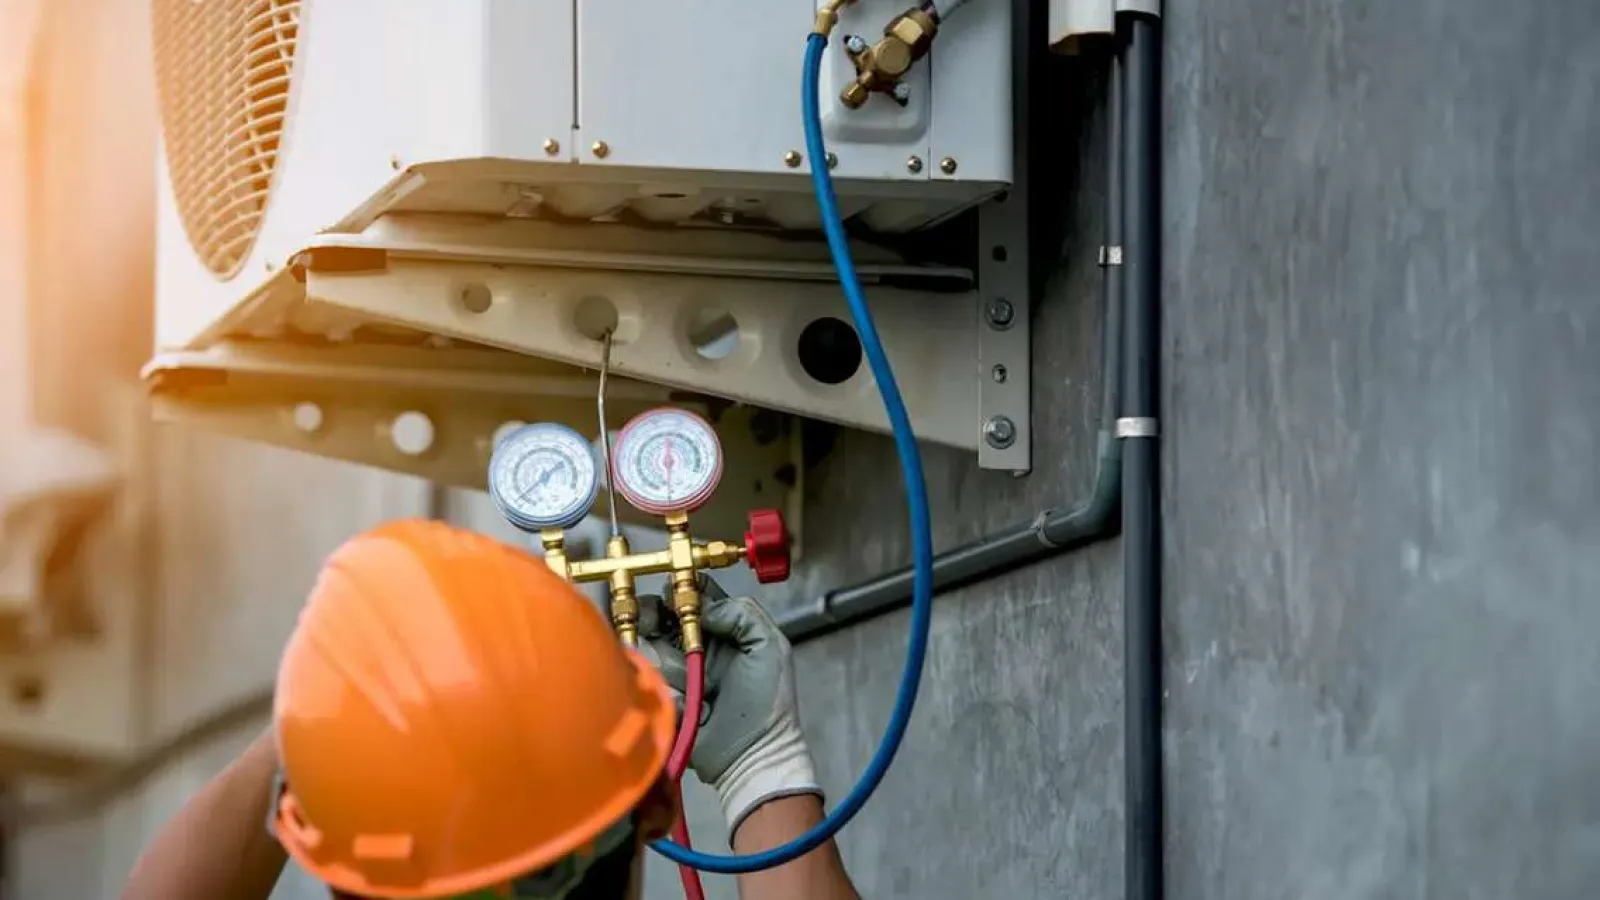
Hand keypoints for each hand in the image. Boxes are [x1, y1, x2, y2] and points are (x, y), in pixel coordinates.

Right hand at [638, 588, 821, 836]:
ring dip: (669, 656)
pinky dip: (666, 683)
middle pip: (668, 617)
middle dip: (658, 614)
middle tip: (653, 617)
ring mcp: (680, 672)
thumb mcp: (770, 647)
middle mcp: (700, 647)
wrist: (752, 755)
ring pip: (657, 646)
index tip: (674, 588)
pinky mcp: (665, 697)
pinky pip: (653, 679)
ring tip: (690, 674)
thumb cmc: (767, 703)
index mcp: (727, 632)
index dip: (685, 589)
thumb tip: (706, 608)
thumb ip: (743, 615)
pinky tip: (686, 695)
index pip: (701, 598)